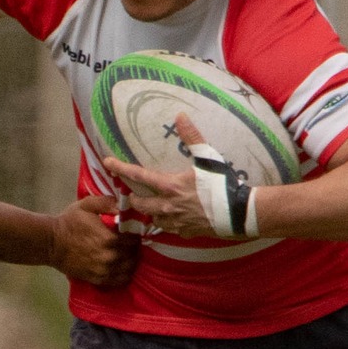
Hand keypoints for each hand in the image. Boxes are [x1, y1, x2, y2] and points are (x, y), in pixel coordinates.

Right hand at [50, 195, 141, 288]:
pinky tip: (121, 266)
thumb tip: (124, 205)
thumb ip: (107, 203)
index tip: (130, 231)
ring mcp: (104, 271)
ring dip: (130, 260)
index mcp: (109, 239)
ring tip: (125, 253)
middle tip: (128, 242)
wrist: (50, 244)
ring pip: (129, 268)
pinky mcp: (98, 279)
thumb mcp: (86, 205)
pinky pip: (120, 280)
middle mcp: (109, 257)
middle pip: (133, 254)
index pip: (134, 239)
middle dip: (133, 247)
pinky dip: (124, 274)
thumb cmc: (69, 222)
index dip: (134, 234)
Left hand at [99, 115, 254, 239]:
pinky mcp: (185, 232)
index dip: (120, 168)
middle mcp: (168, 205)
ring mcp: (175, 221)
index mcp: (170, 186)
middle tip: (134, 194)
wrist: (240, 213)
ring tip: (155, 205)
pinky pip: (169, 228)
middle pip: (139, 203)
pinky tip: (174, 217)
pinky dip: (168, 222)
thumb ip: (192, 137)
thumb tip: (180, 116)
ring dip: (151, 211)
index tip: (107, 163)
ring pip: (153, 217)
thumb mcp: (208, 158)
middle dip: (134, 198)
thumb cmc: (223, 184)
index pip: (138, 175)